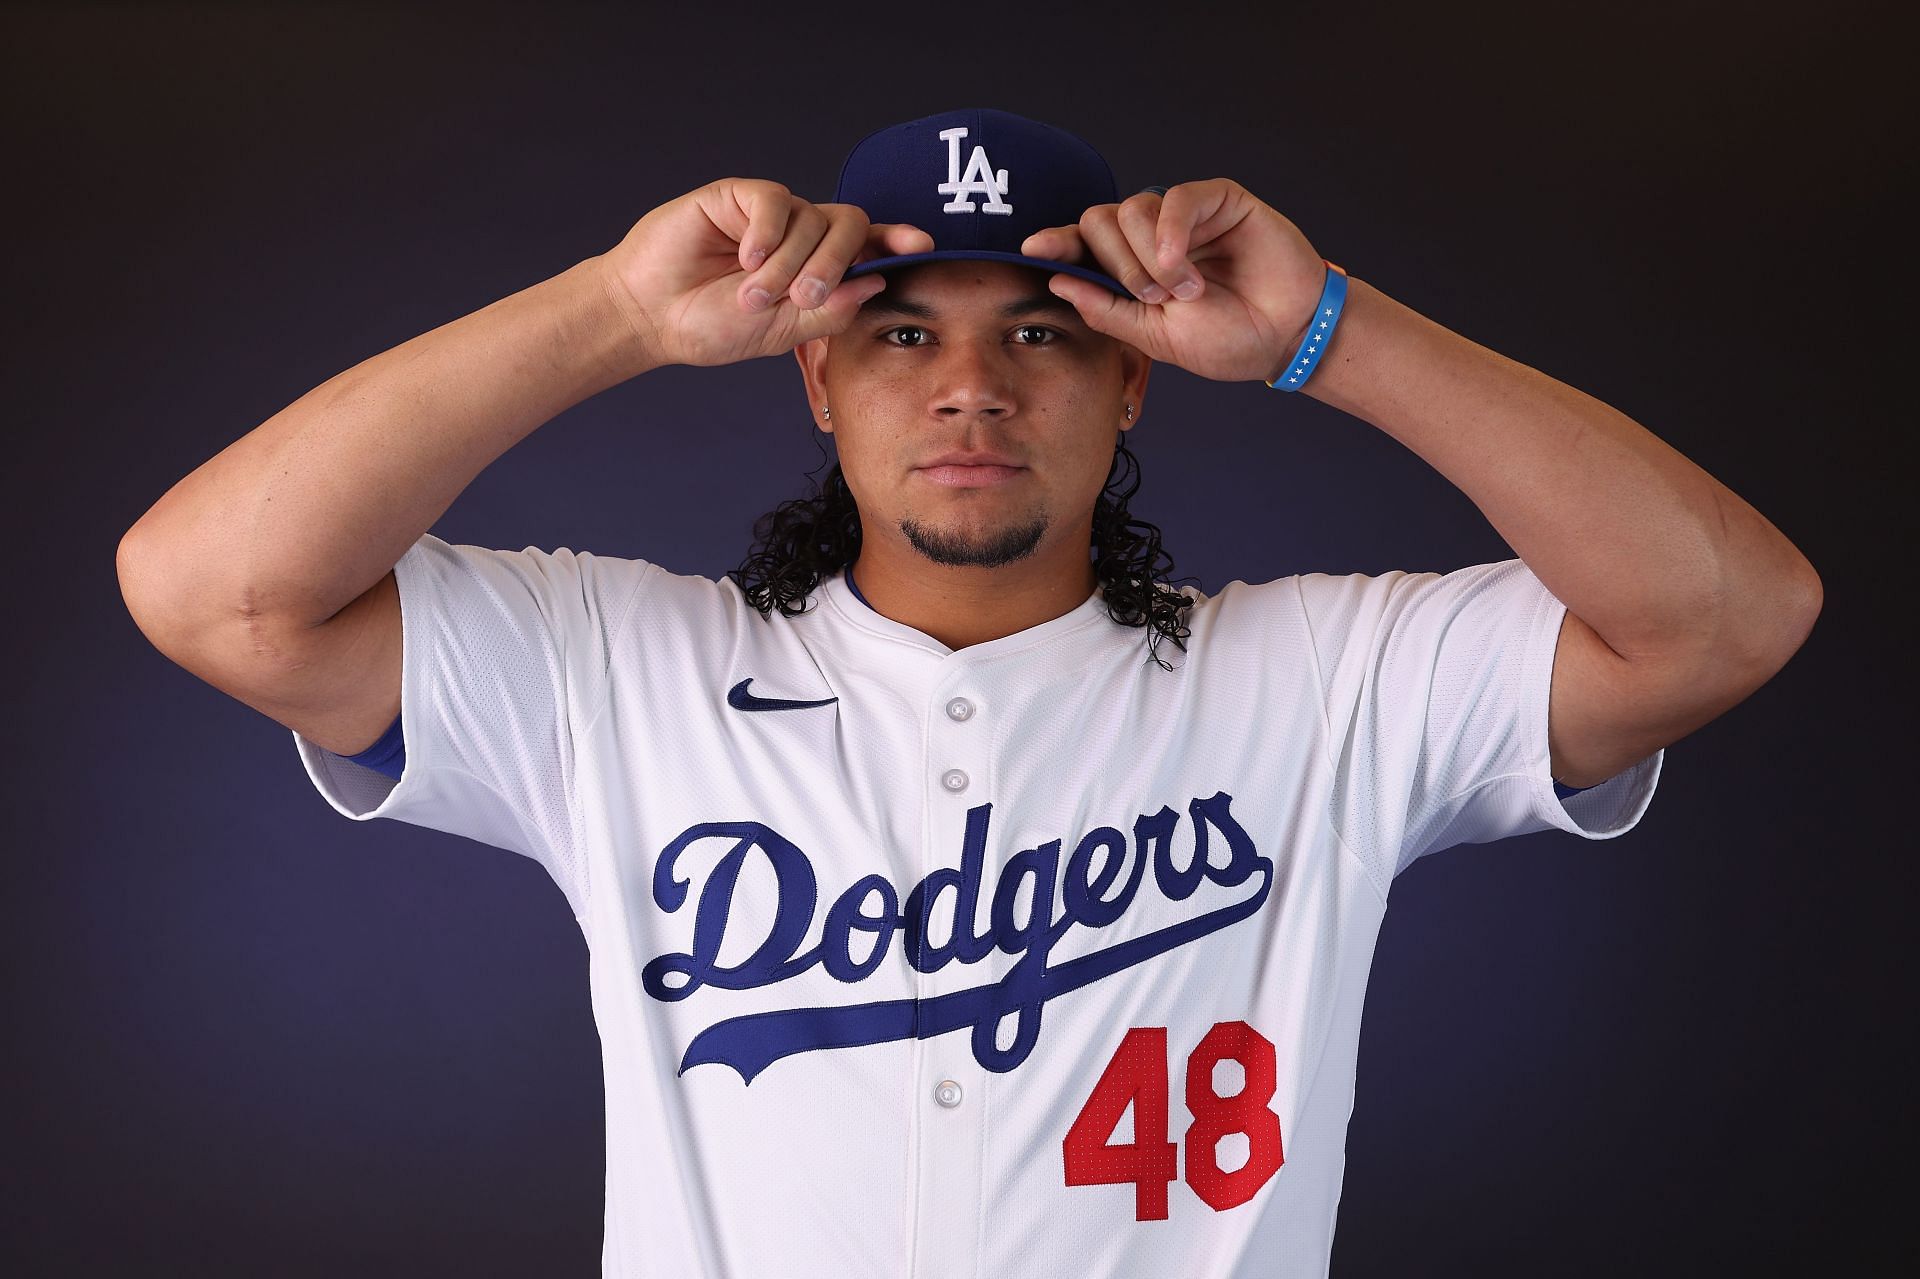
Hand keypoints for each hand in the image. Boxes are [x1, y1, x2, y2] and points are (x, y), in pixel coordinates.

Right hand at [597, 178, 933, 368]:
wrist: (653, 316)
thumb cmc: (713, 327)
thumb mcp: (780, 331)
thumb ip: (828, 311)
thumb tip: (876, 281)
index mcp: (818, 267)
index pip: (868, 246)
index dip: (896, 241)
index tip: (923, 246)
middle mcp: (800, 234)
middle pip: (849, 226)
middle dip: (835, 264)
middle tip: (803, 298)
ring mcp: (771, 214)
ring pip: (811, 219)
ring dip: (788, 263)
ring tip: (751, 294)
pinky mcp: (737, 196)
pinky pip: (775, 199)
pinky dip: (768, 234)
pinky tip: (745, 259)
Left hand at [1019, 179, 1327, 383]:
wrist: (1286, 338)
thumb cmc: (1227, 340)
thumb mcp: (1156, 337)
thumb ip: (1106, 309)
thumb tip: (1056, 281)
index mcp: (1130, 270)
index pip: (1082, 246)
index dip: (1056, 243)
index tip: (1034, 250)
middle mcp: (1151, 238)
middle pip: (1098, 222)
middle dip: (1116, 265)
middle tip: (1152, 298)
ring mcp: (1183, 217)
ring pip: (1131, 209)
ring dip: (1148, 257)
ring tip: (1185, 291)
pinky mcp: (1218, 200)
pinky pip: (1176, 197)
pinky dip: (1171, 231)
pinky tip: (1183, 266)